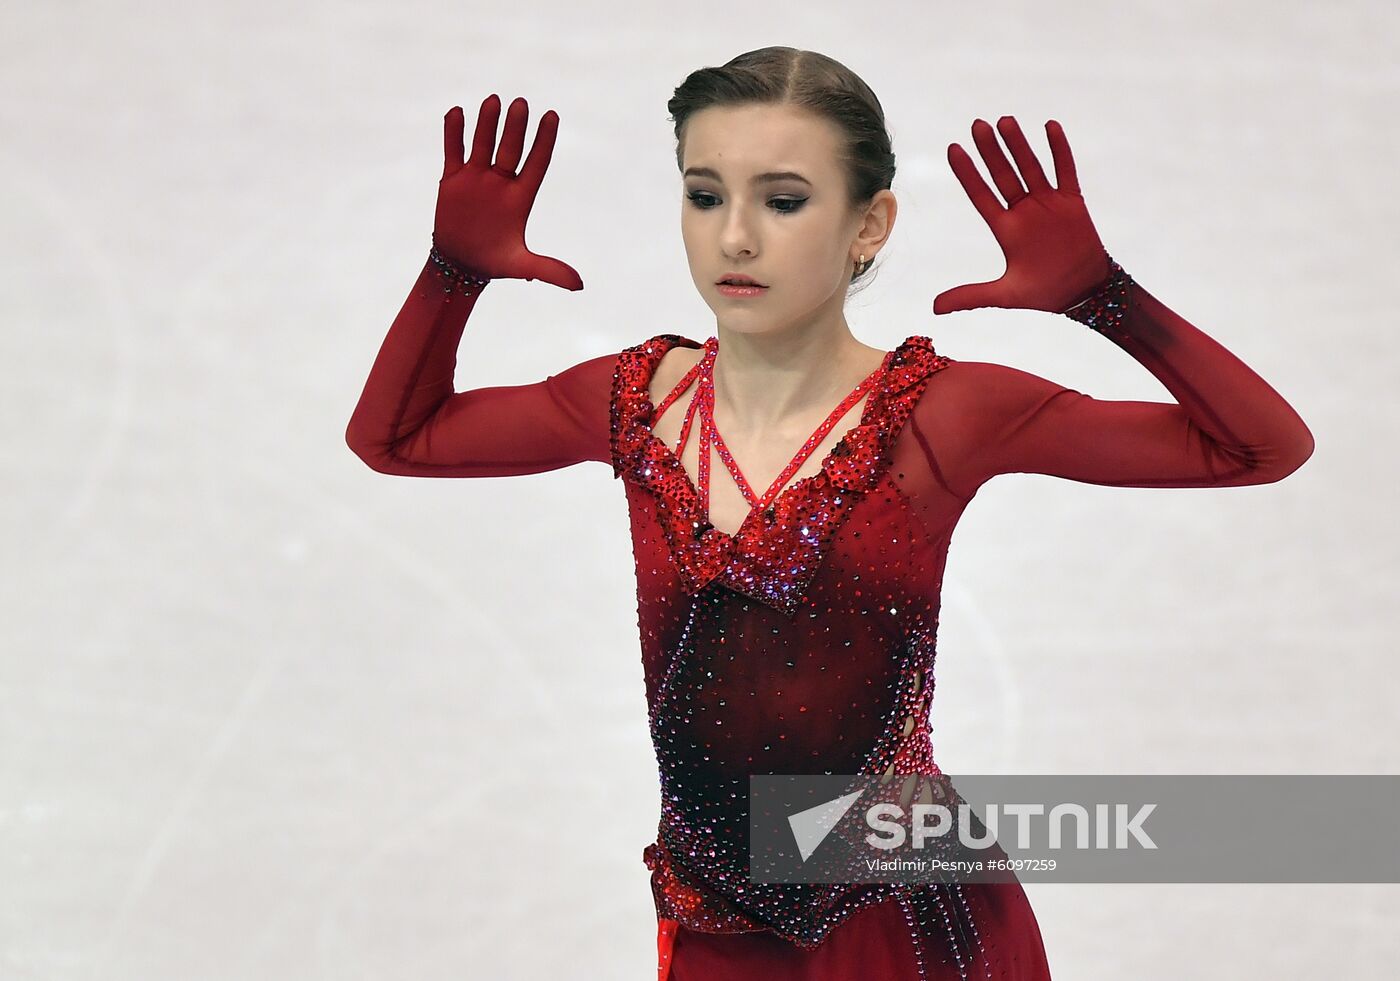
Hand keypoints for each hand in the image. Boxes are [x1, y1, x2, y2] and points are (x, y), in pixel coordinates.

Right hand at [434, 94, 582, 290]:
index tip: (552, 116)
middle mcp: (501, 182)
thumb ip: (550, 271)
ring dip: (487, 124)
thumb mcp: (522, 267)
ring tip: (493, 101)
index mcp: (521, 197)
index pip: (537, 163)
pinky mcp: (453, 180)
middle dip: (515, 128)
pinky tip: (457, 112)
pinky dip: (453, 133)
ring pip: (483, 144)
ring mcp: (477, 178)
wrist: (461, 264)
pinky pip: (453, 151)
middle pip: (510, 149)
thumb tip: (579, 285)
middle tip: (521, 103)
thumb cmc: (495, 262)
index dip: (544, 142)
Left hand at [933, 116, 1109, 314]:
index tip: (953, 149)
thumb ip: (970, 296)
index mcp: (1005, 228)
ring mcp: (1048, 203)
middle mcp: (1023, 211)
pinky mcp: (1073, 202)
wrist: (1083, 293)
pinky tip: (1049, 126)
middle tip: (977, 125)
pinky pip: (1065, 171)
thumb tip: (933, 308)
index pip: (981, 194)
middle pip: (1003, 174)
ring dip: (1019, 145)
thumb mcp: (1003, 295)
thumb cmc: (1043, 292)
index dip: (967, 173)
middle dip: (990, 151)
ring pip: (1031, 167)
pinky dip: (1058, 150)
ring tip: (1005, 121)